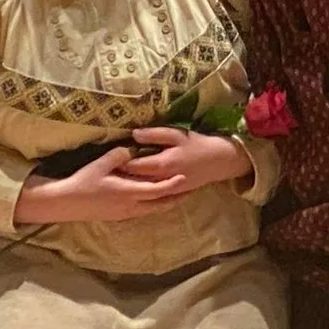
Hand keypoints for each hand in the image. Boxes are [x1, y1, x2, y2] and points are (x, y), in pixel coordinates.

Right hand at [13, 145, 183, 225]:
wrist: (67, 203)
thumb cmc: (83, 182)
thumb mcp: (100, 164)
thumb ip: (118, 155)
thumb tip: (131, 149)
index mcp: (127, 192)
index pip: (156, 190)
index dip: (172, 185)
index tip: (185, 178)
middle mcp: (130, 205)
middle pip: (158, 204)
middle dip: (175, 198)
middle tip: (190, 190)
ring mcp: (125, 213)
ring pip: (151, 210)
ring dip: (165, 203)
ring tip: (177, 196)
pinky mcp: (119, 216)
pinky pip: (142, 211)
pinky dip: (153, 205)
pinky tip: (155, 200)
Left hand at [121, 125, 250, 195]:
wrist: (218, 161)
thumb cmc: (196, 144)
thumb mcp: (176, 134)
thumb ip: (154, 135)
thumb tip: (133, 134)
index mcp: (161, 164)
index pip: (133, 166)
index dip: (120, 161)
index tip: (111, 156)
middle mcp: (161, 181)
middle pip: (135, 181)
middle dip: (123, 175)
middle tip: (110, 168)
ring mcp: (166, 190)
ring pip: (143, 190)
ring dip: (131, 184)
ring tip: (119, 178)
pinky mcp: (172, 194)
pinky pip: (153, 195)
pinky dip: (143, 190)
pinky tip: (136, 186)